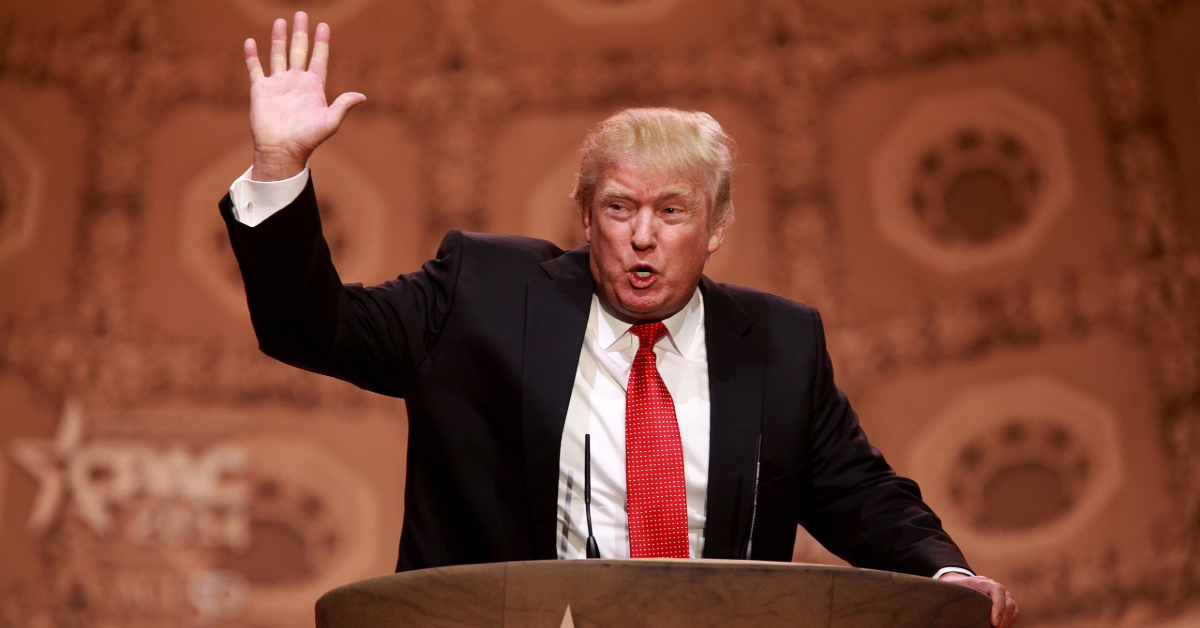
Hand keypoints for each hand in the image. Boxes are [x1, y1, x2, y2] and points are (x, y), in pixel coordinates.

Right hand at [243, 12, 366, 180]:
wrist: (282, 150)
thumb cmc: (307, 139)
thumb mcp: (330, 122)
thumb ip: (343, 105)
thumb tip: (363, 96)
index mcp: (313, 87)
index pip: (319, 58)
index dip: (321, 42)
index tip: (324, 25)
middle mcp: (296, 82)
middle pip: (299, 51)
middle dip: (301, 33)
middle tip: (301, 14)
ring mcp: (278, 84)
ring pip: (278, 55)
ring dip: (279, 38)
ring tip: (280, 21)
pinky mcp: (260, 90)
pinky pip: (255, 68)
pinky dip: (252, 55)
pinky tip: (250, 42)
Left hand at [939, 573, 1018, 626]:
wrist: (960, 583)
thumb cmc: (956, 588)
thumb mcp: (954, 590)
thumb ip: (956, 596)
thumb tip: (952, 612)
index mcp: (984, 582)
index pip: (997, 590)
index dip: (998, 606)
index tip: (994, 623)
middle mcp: (997, 588)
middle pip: (1008, 603)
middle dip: (1004, 620)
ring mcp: (1003, 596)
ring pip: (1013, 610)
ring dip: (1007, 623)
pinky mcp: (1006, 604)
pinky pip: (1013, 614)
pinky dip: (1009, 623)